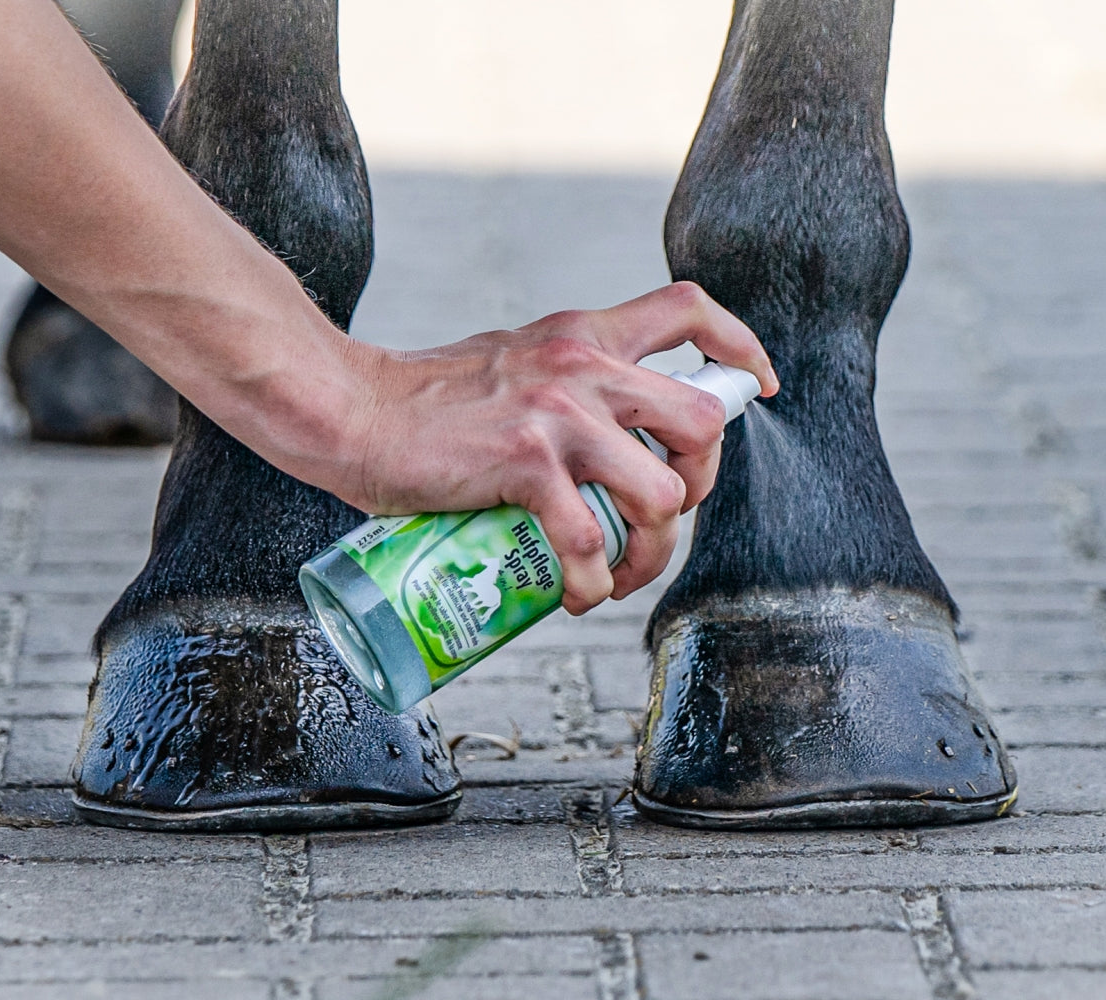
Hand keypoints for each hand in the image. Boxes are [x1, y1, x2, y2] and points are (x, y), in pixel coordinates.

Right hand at [333, 282, 777, 614]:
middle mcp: (583, 364)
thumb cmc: (422, 402)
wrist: (348, 410)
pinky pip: (586, 541)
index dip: (739, 348)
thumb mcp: (511, 362)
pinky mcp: (524, 463)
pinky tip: (573, 596)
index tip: (756, 386)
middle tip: (658, 519)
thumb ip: (559, 383)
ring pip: (660, 493)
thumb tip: (598, 440)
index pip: (688, 310)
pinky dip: (590, 583)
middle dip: (700, 487)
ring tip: (615, 575)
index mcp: (582, 334)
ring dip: (651, 551)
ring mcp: (558, 414)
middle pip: (700, 422)